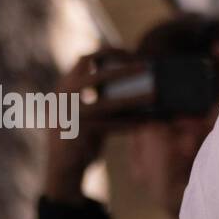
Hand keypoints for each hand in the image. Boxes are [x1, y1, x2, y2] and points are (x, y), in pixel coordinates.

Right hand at [43, 50, 145, 204]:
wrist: (63, 168)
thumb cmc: (80, 133)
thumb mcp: (81, 107)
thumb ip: (96, 90)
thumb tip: (131, 72)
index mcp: (64, 86)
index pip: (85, 59)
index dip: (108, 52)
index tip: (129, 51)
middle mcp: (64, 98)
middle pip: (98, 76)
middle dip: (125, 70)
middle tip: (147, 66)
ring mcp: (70, 116)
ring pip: (107, 104)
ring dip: (134, 98)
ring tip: (155, 95)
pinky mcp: (80, 134)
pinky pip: (112, 126)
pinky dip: (131, 123)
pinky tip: (148, 121)